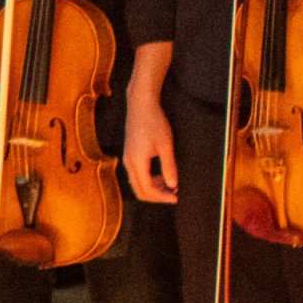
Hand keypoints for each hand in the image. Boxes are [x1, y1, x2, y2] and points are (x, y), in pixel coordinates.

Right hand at [122, 83, 178, 204]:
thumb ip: (169, 167)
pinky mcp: (129, 155)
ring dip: (152, 188)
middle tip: (173, 195)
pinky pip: (136, 175)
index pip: (147, 188)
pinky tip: (160, 175)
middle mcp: (129, 163)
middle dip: (156, 196)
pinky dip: (148, 180)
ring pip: (137, 184)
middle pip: (139, 190)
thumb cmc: (154, 122)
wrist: (141, 105)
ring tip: (169, 184)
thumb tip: (173, 185)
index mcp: (137, 162)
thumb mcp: (166, 145)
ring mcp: (127, 159)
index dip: (162, 197)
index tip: (175, 198)